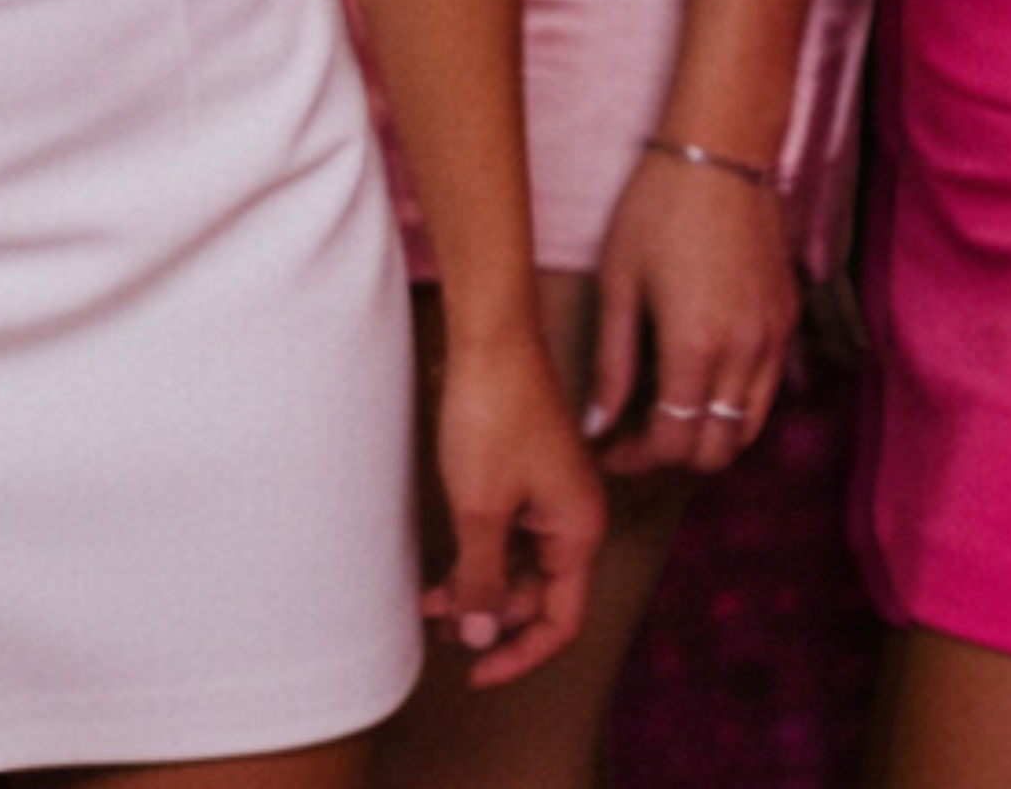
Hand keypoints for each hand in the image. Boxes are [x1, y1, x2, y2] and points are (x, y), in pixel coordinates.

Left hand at [423, 325, 603, 689]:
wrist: (491, 335)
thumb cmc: (492, 412)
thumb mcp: (480, 506)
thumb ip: (484, 577)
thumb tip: (483, 636)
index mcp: (579, 531)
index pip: (559, 621)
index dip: (518, 655)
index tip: (475, 675)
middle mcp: (574, 518)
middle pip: (538, 595)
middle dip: (489, 617)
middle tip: (438, 628)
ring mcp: (552, 494)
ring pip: (520, 564)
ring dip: (479, 586)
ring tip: (430, 601)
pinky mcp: (529, 473)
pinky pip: (510, 532)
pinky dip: (479, 552)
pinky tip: (446, 563)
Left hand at [584, 145, 796, 477]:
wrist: (720, 154)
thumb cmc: (656, 209)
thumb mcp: (618, 280)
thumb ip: (611, 362)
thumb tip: (597, 424)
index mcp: (694, 347)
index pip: (672, 443)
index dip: (636, 460)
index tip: (608, 449)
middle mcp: (743, 355)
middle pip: (716, 451)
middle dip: (673, 456)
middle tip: (635, 437)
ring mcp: (774, 341)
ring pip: (748, 431)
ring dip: (708, 437)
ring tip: (666, 415)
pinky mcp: (787, 322)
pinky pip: (767, 392)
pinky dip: (736, 408)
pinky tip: (701, 382)